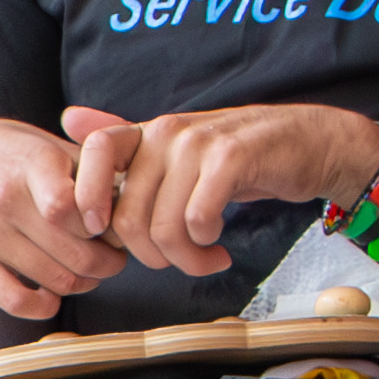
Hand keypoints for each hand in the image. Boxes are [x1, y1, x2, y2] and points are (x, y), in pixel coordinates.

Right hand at [0, 121, 127, 321]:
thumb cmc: (12, 154)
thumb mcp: (51, 143)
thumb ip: (92, 168)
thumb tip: (134, 201)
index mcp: (32, 162)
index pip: (73, 208)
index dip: (104, 226)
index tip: (112, 228)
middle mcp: (4, 197)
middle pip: (73, 251)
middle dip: (107, 262)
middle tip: (113, 259)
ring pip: (54, 278)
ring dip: (83, 283)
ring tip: (89, 272)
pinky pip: (14, 300)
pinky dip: (43, 306)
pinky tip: (52, 295)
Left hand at [64, 101, 378, 282]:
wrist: (310, 143)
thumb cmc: (239, 159)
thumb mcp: (179, 152)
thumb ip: (127, 145)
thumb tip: (68, 117)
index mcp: (147, 133)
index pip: (93, 152)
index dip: (86, 197)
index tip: (101, 233)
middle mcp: (167, 132)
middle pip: (127, 216)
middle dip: (150, 257)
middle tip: (181, 262)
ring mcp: (199, 143)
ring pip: (163, 226)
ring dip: (185, 259)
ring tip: (207, 258)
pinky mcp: (232, 159)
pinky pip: (198, 220)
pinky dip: (207, 244)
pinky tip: (221, 242)